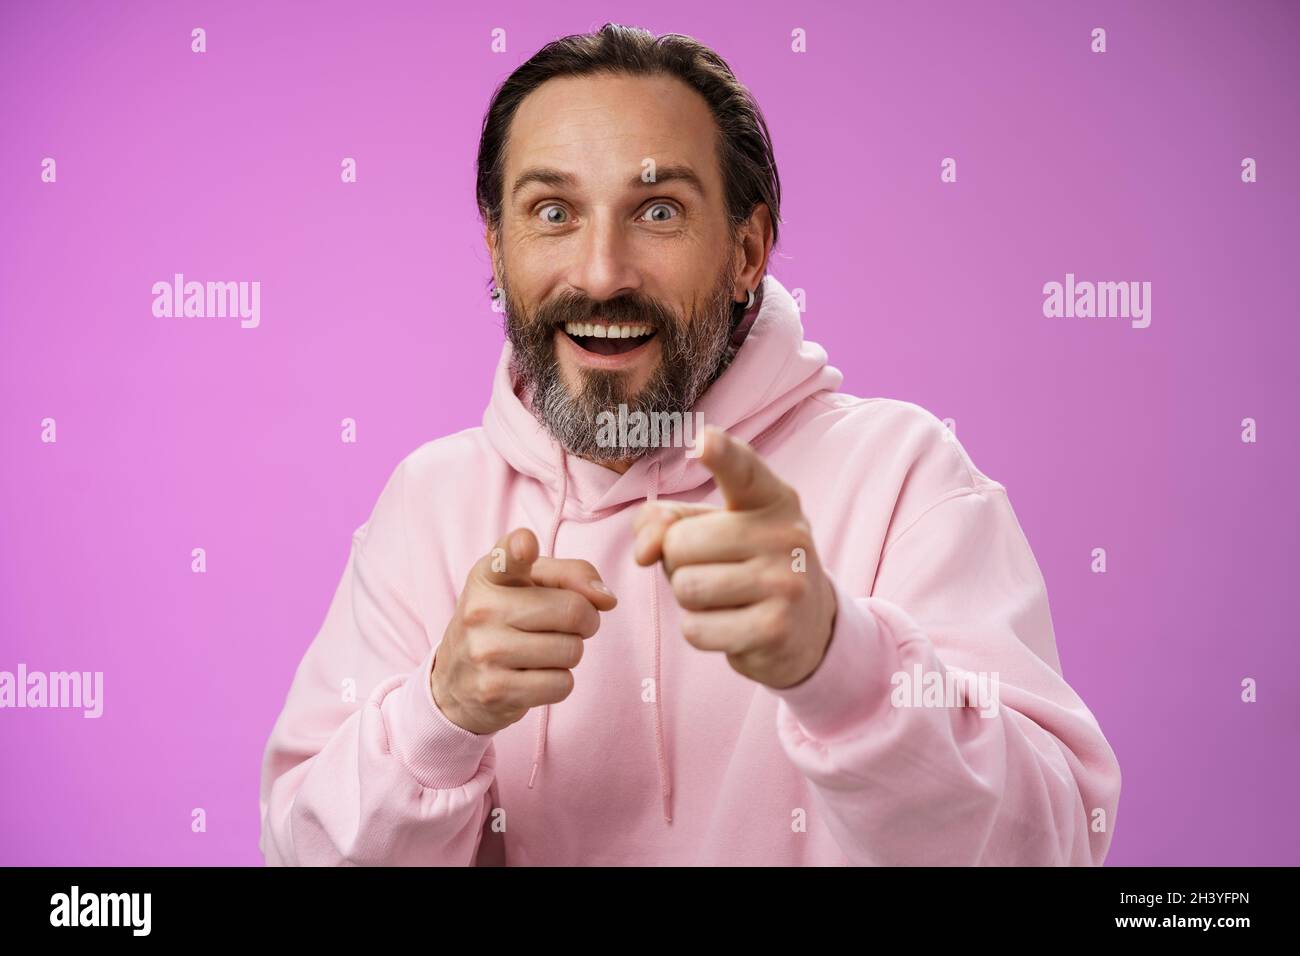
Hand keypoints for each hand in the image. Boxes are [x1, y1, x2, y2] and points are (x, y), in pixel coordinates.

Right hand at [430, 527, 616, 734]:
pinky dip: (557, 683)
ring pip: (572, 650)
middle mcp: (481, 610)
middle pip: (573, 610)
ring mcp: (484, 652)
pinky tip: (530, 677)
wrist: (456, 684)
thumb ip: (572, 575)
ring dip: (568, 654)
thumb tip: (606, 599)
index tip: (526, 545)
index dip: (520, 548)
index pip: (505, 556)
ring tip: (539, 652)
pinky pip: (562, 684)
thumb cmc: (505, 623)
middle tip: (561, 626)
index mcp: (488, 576)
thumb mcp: (529, 586)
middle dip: (584, 621)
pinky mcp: (495, 690)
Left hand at [633, 426, 836, 689]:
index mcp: (772, 499)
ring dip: (690, 599)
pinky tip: (732, 626)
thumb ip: (664, 521)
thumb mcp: (710, 530)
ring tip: (724, 598)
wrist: (807, 627)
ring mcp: (786, 583)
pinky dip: (700, 631)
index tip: (704, 439)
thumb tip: (643, 550)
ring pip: (686, 588)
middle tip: (717, 571)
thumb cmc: (743, 566)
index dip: (721, 454)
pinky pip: (696, 629)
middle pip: (681, 544)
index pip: (743, 470)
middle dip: (680, 564)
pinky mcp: (776, 630)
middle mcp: (786, 535)